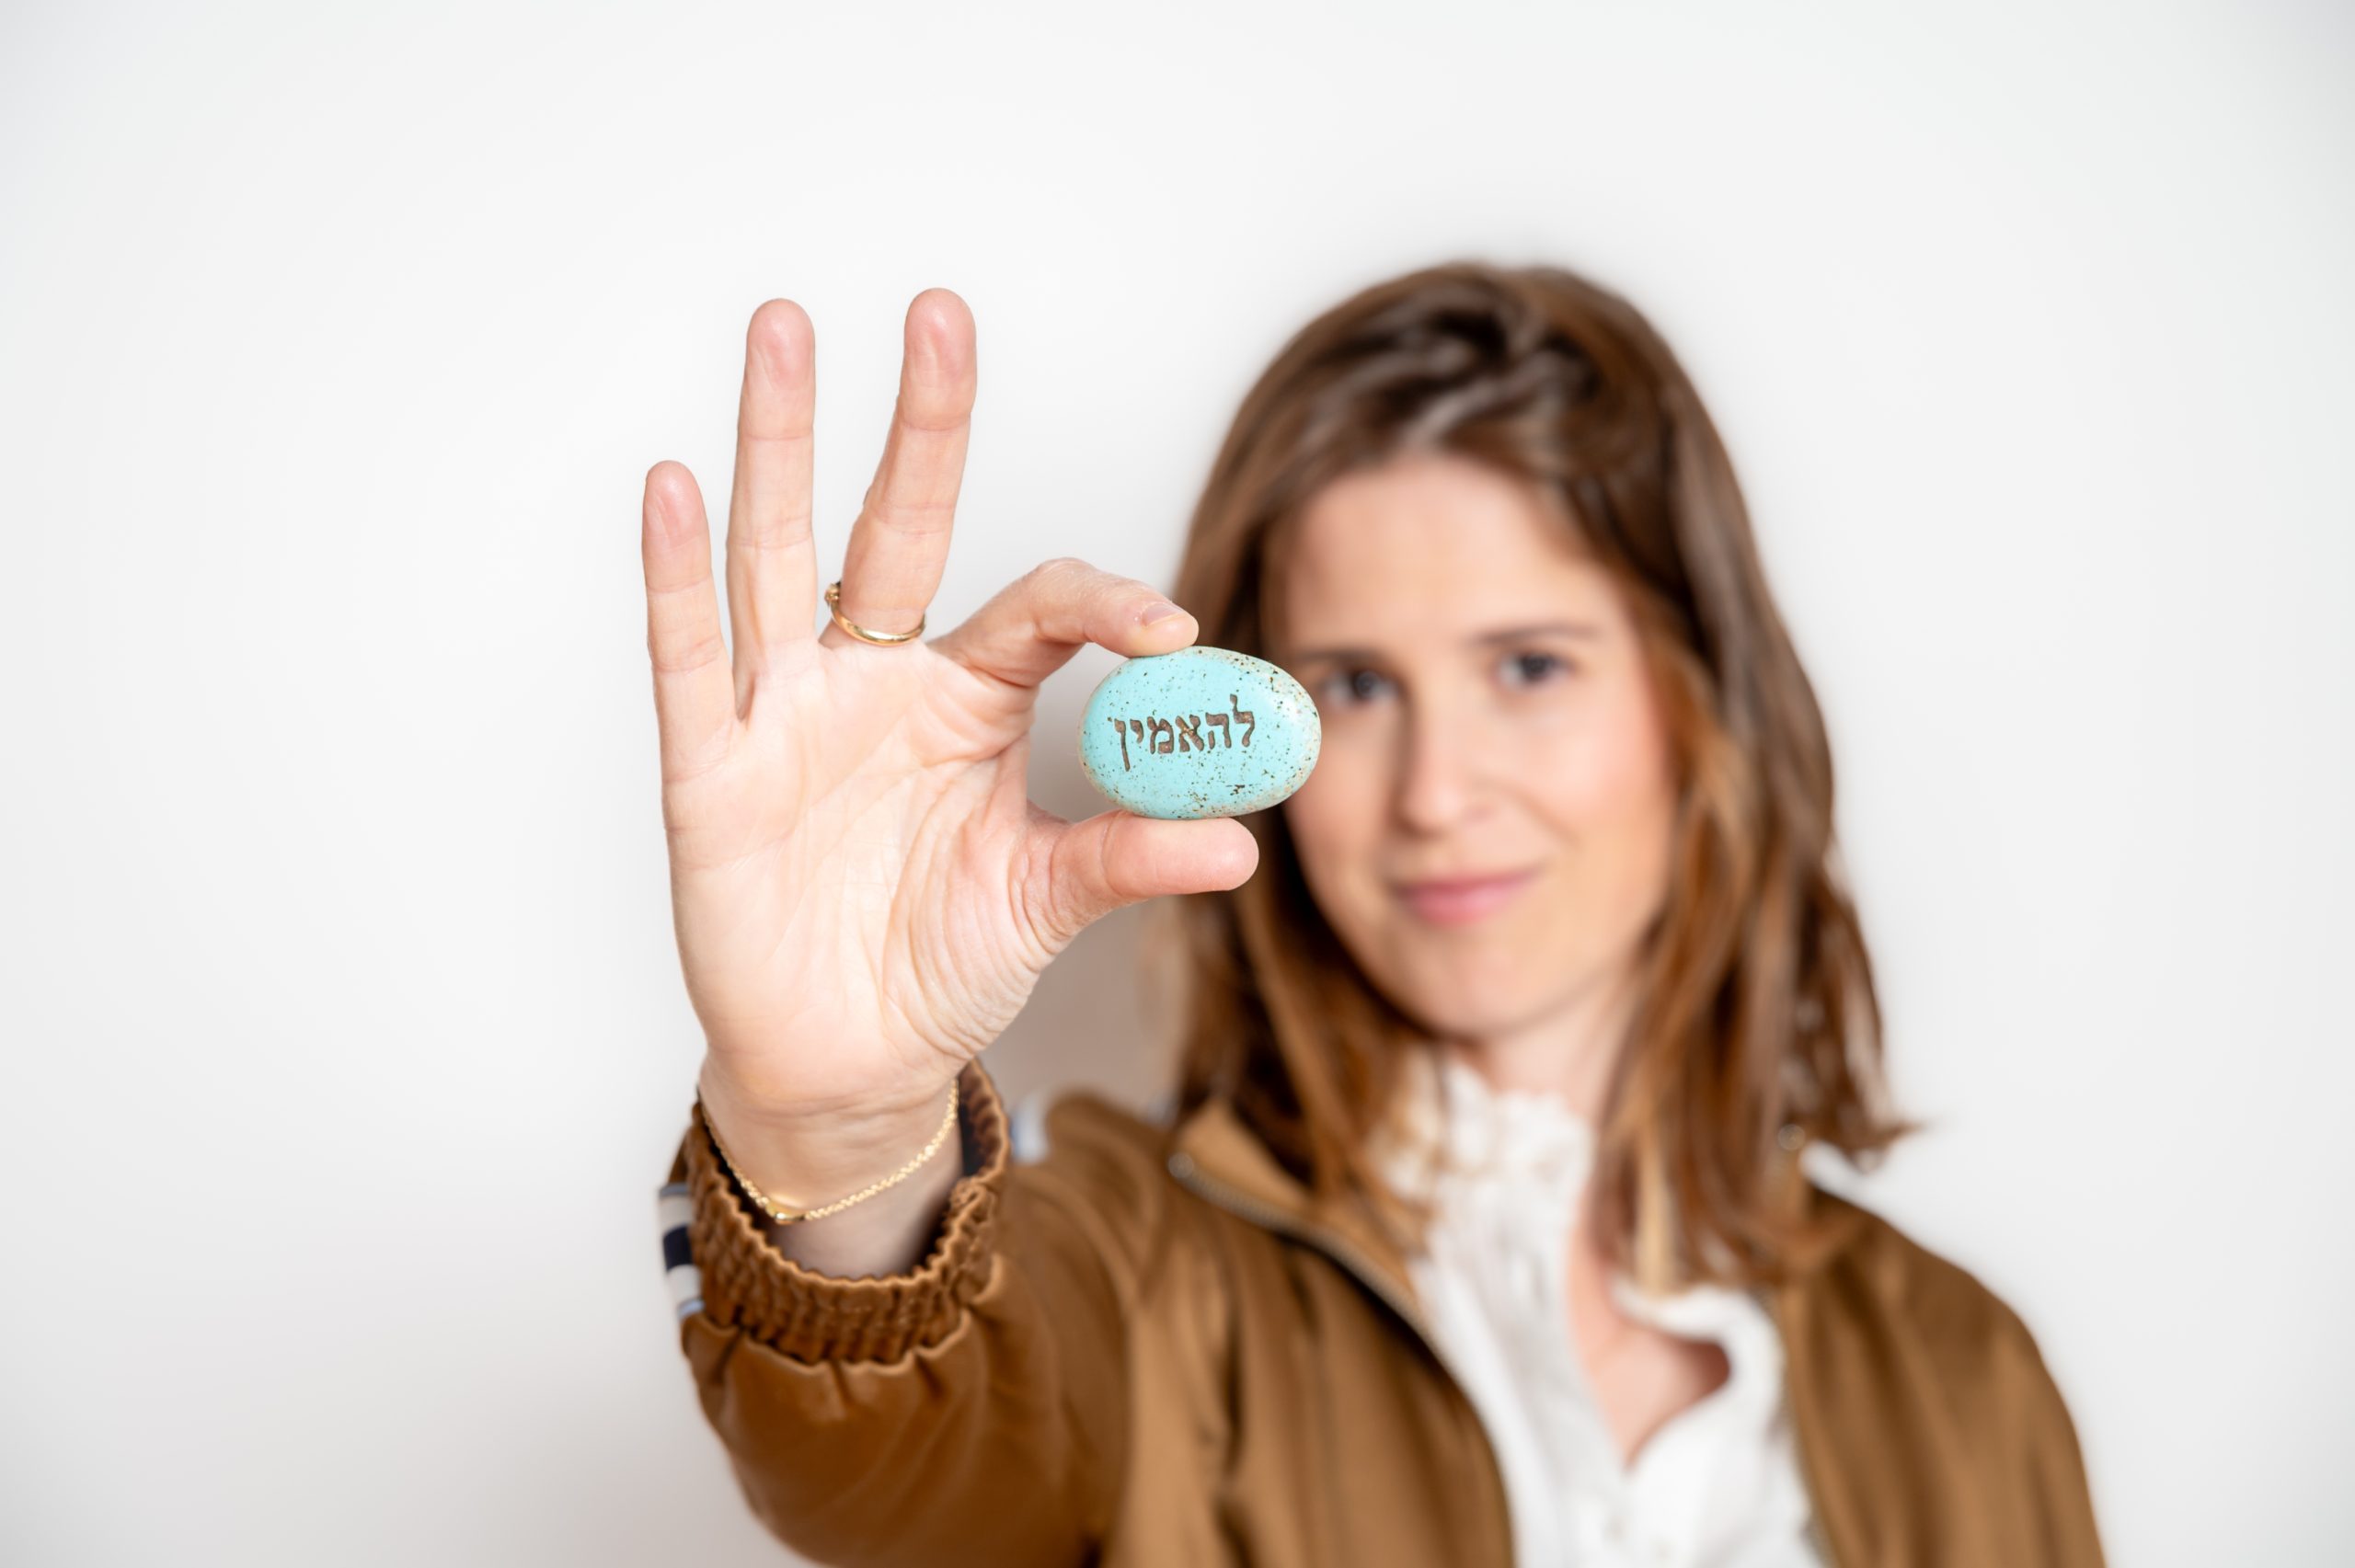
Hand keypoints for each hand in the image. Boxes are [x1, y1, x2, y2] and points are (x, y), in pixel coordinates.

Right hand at [640, 290, 1258, 1148]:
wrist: (849, 1062)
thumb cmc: (941, 963)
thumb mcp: (1045, 904)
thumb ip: (1127, 860)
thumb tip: (1239, 847)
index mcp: (969, 701)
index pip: (1038, 608)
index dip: (1103, 605)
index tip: (1172, 635)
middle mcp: (877, 682)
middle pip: (896, 526)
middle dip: (918, 424)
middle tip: (938, 313)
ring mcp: (786, 716)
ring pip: (779, 556)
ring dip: (780, 444)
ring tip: (783, 329)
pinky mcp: (711, 774)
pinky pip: (689, 662)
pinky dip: (677, 578)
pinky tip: (675, 486)